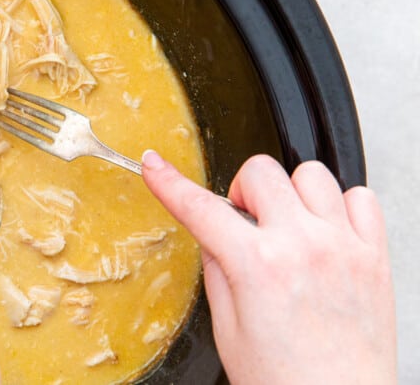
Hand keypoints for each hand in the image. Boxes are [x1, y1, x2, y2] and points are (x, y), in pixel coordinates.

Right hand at [141, 151, 396, 384]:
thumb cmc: (286, 383)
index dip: (169, 181)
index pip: (200, 207)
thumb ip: (218, 270)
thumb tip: (213, 235)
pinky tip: (325, 230)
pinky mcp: (374, 255)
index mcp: (258, 266)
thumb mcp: (229, 330)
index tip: (155, 165)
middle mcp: (303, 246)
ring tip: (287, 225)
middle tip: (244, 221)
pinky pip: (361, 197)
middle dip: (242, 191)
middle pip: (261, 170)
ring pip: (311, 173)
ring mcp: (343, 246)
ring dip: (290, 194)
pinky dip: (340, 205)